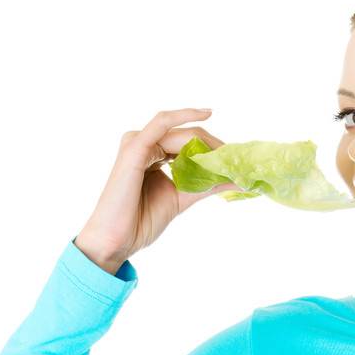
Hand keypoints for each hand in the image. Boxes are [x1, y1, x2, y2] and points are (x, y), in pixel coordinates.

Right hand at [74, 106, 238, 271]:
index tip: (237, 161)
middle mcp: (146, 144)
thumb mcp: (181, 198)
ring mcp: (138, 143)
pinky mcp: (135, 147)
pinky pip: (162, 123)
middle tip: (238, 159)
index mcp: (154, 154)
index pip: (189, 143)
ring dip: (207, 143)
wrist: (117, 239)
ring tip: (227, 157)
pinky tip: (205, 115)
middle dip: (215, 146)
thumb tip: (236, 179)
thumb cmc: (141, 221)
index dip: (214, 150)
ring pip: (181, 133)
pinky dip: (184, 117)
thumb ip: (205, 185)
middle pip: (188, 136)